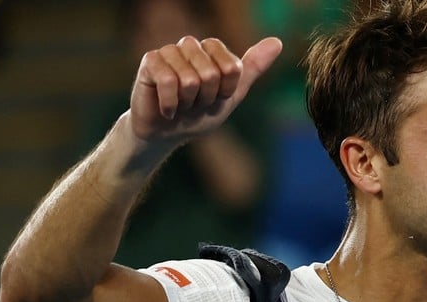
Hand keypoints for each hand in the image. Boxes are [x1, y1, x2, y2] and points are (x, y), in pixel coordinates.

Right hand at [128, 36, 282, 145]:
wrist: (167, 134)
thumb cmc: (198, 114)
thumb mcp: (231, 95)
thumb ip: (252, 68)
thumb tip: (277, 42)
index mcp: (212, 50)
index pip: (232, 67)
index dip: (225, 91)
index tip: (216, 99)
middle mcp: (191, 45)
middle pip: (211, 74)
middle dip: (205, 99)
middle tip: (195, 104)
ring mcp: (169, 51)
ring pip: (190, 79)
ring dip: (187, 103)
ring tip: (180, 105)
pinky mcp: (150, 61)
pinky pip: (169, 82)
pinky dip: (171, 104)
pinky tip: (167, 109)